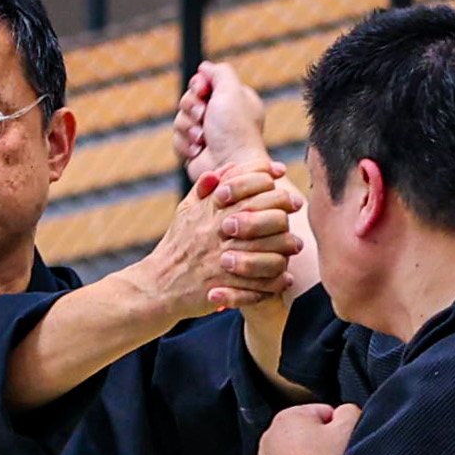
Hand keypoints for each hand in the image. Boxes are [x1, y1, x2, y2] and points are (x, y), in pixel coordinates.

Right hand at [139, 165, 301, 318]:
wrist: (158, 285)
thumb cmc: (176, 246)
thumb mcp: (185, 212)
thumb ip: (205, 189)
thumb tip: (227, 168)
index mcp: (210, 212)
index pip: (247, 187)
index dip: (267, 179)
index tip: (279, 178)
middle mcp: (218, 233)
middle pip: (264, 215)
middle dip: (283, 211)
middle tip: (296, 211)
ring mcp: (222, 260)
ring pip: (267, 250)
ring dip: (285, 247)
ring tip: (293, 246)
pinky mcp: (224, 286)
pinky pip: (260, 284)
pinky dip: (275, 280)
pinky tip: (284, 277)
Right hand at [175, 62, 267, 178]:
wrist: (230, 167)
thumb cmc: (235, 130)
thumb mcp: (232, 91)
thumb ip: (220, 72)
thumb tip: (205, 67)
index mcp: (232, 100)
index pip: (203, 82)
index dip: (198, 86)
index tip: (203, 91)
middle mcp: (219, 116)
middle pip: (187, 99)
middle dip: (191, 107)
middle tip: (203, 116)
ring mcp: (206, 135)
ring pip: (179, 119)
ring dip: (188, 127)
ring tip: (203, 138)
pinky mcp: (194, 151)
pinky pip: (177, 139)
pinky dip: (185, 144)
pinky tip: (199, 151)